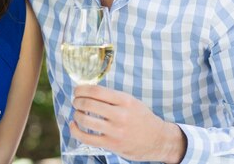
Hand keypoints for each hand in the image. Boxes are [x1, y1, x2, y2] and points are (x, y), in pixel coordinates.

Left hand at [70, 85, 185, 162]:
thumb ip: (113, 97)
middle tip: (76, 101)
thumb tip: (89, 91)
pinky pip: (87, 138)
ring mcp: (115, 130)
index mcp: (125, 100)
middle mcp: (120, 114)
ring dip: (76, 114)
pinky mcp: (112, 144)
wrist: (158, 139)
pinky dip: (76, 131)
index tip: (77, 90)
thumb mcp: (132, 102)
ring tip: (77, 113)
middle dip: (77, 101)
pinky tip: (74, 126)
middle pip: (89, 103)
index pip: (97, 91)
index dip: (82, 89)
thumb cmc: (143, 119)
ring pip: (85, 120)